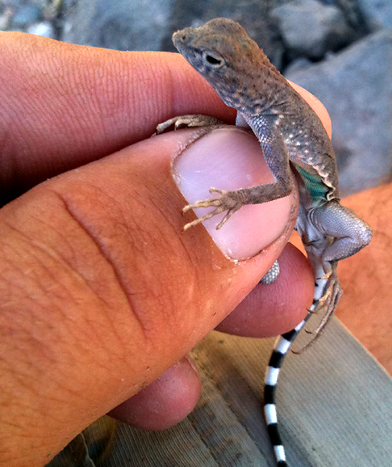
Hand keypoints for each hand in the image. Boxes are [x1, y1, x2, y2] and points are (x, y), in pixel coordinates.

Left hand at [0, 32, 321, 466]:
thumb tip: (245, 179)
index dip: (165, 100)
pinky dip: (111, 337)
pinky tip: (157, 381)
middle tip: (290, 239)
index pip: (21, 85)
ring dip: (168, 276)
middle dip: (187, 200)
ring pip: (57, 236)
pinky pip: (41, 305)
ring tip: (255, 313)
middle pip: (51, 159)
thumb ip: (91, 283)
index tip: (286, 134)